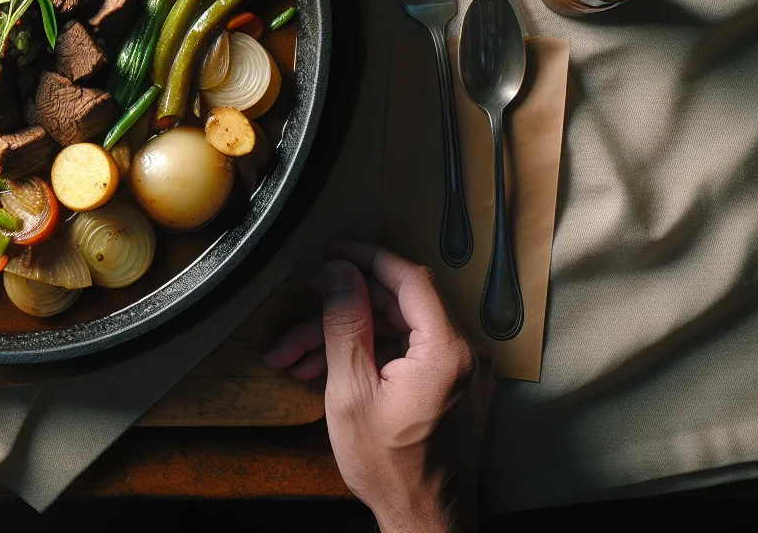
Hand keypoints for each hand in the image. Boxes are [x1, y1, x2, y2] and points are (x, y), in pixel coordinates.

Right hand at [264, 241, 490, 532]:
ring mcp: (458, 371)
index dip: (367, 258)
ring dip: (343, 338)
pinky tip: (324, 369)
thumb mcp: (351, 393)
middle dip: (339, 311)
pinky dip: (365, 356)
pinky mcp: (449, 386)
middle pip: (395, 306)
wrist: (424, 520)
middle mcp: (462, 354)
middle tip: (297, 320)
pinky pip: (404, 353)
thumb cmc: (391, 468)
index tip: (333, 251)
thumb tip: (340, 273)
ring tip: (294, 358)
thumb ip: (346, 324)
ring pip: (393, 331)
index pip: (409, 279)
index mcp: (446, 351)